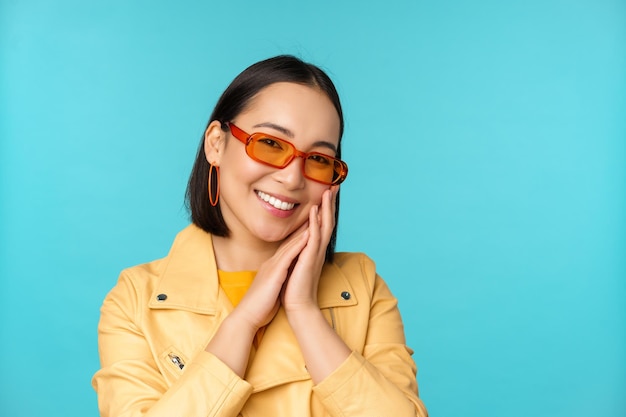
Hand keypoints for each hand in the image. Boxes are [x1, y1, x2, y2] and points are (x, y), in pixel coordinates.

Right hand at [228, 222, 309, 330]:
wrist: (247, 317)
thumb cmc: (260, 307)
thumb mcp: (271, 289)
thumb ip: (278, 281)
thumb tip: (284, 279)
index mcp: (273, 267)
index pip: (289, 247)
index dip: (300, 235)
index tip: (312, 224)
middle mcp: (272, 262)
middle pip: (290, 240)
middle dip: (304, 226)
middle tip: (317, 211)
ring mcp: (272, 266)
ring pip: (290, 244)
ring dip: (304, 229)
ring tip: (316, 216)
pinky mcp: (274, 273)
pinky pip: (288, 255)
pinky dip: (298, 244)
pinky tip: (308, 235)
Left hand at [281, 186, 337, 311]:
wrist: (298, 306)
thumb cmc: (295, 288)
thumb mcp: (297, 264)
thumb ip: (299, 252)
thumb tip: (297, 243)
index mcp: (314, 250)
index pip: (322, 224)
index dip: (325, 208)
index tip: (327, 192)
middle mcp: (318, 249)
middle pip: (327, 220)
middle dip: (330, 202)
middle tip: (334, 184)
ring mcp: (315, 253)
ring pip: (323, 226)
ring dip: (325, 208)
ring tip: (327, 191)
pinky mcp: (309, 259)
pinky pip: (314, 238)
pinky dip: (314, 223)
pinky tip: (314, 211)